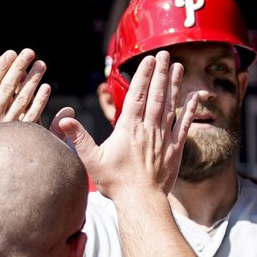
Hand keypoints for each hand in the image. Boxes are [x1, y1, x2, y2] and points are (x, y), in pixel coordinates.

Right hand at [0, 48, 52, 156]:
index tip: (8, 54)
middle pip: (8, 88)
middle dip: (18, 67)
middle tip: (28, 52)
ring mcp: (9, 128)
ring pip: (23, 99)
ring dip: (33, 80)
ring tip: (41, 65)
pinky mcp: (21, 138)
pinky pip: (32, 117)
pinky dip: (40, 102)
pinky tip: (46, 88)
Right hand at [56, 50, 202, 200]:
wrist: (142, 202)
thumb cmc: (116, 183)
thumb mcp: (92, 160)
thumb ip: (78, 137)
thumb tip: (63, 119)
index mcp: (129, 128)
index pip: (137, 95)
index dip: (143, 76)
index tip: (149, 60)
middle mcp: (148, 129)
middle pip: (156, 95)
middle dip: (160, 73)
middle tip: (165, 55)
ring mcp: (163, 138)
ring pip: (170, 106)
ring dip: (174, 85)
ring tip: (177, 67)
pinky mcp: (175, 150)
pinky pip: (184, 125)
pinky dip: (189, 110)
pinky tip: (193, 96)